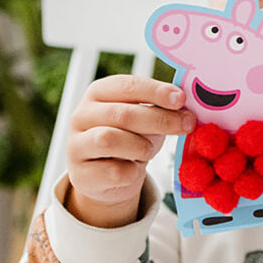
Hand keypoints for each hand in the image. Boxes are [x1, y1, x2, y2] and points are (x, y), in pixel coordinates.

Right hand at [66, 75, 194, 226]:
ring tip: (148, 151)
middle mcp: (82, 115)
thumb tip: (186, 111)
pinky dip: (131, 172)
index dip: (155, 91)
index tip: (181, 99)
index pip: (127, 86)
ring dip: (140, 146)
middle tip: (186, 125)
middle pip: (122, 114)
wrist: (109, 177)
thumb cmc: (131, 139)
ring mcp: (76, 145)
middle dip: (160, 120)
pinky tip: (134, 170)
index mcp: (98, 93)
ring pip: (109, 140)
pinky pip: (113, 172)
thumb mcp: (145, 119)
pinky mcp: (80, 175)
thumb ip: (160, 109)